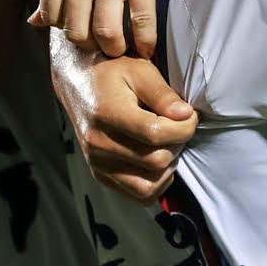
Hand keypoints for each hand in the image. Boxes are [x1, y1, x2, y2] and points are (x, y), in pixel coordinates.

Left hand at [37, 0, 181, 58]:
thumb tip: (35, 22)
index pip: (53, 16)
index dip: (69, 34)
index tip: (85, 37)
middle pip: (78, 31)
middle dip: (92, 47)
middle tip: (106, 48)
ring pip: (107, 31)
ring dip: (117, 48)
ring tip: (126, 50)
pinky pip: (141, 19)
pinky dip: (145, 40)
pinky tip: (148, 46)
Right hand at [51, 43, 196, 203]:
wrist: (78, 82)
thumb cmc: (111, 73)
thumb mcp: (140, 71)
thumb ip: (163, 95)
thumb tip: (186, 116)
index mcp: (107, 114)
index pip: (156, 134)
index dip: (183, 128)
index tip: (189, 116)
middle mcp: (99, 143)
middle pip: (156, 161)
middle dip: (177, 144)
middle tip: (177, 127)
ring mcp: (98, 163)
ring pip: (150, 185)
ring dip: (168, 167)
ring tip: (166, 144)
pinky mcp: (101, 175)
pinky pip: (139, 194)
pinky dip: (156, 182)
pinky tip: (157, 160)